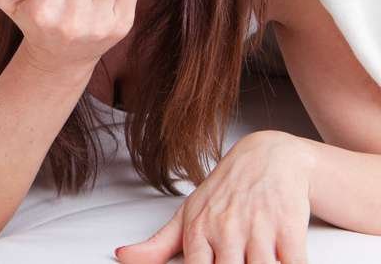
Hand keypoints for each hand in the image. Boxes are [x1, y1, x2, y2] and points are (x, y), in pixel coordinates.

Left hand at [116, 130, 311, 263]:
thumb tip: (121, 256)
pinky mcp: (289, 229)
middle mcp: (225, 229)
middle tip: (232, 262)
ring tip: (250, 260)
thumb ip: (157, 244)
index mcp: (197, 229)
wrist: (269, 156)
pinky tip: (281, 260)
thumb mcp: (188, 214)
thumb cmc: (225, 191)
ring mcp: (258, 229)